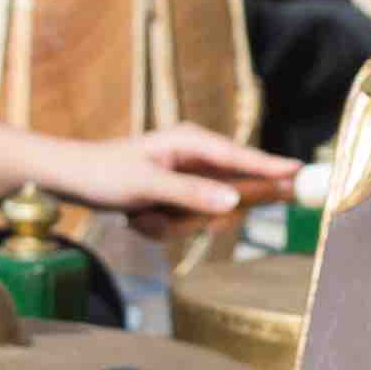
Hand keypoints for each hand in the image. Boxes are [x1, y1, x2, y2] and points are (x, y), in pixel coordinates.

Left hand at [43, 123, 298, 222]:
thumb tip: (234, 202)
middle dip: (194, 216)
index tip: (302, 174)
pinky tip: (136, 218)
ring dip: (171, 226)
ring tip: (138, 215)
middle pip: (226, 195)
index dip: (272, 168)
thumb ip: (191, 194)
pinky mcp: (176, 197)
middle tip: (159, 213)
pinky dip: (161, 228)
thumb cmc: (104, 174)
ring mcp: (187, 179)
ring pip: (204, 216)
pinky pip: (185, 224)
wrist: (68, 179)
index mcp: (191, 142)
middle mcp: (194, 157)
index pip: (242, 157)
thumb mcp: (146, 186)